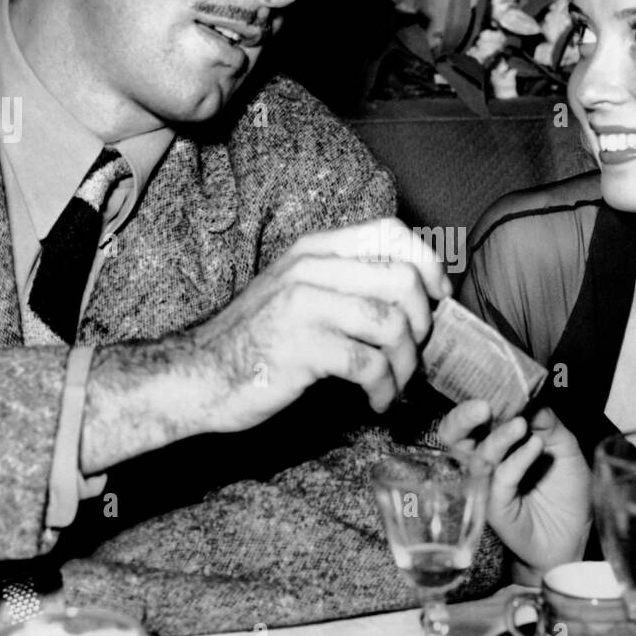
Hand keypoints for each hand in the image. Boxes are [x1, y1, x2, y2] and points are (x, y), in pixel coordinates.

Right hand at [181, 219, 451, 433]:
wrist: (197, 375)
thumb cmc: (255, 341)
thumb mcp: (297, 292)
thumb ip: (344, 282)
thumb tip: (415, 294)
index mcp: (315, 250)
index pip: (390, 233)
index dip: (428, 264)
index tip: (438, 299)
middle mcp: (311, 268)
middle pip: (403, 280)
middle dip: (424, 323)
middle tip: (414, 351)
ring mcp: (305, 305)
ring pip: (392, 323)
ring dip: (406, 364)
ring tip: (395, 384)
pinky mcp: (302, 347)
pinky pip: (369, 363)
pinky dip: (384, 388)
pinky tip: (377, 402)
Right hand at [438, 400, 591, 579]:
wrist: (576, 535)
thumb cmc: (565, 491)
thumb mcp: (563, 446)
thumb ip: (547, 423)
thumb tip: (533, 399)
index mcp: (496, 443)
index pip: (474, 418)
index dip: (477, 399)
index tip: (493, 382)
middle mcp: (485, 462)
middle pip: (455, 437)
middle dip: (462, 418)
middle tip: (483, 406)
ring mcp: (488, 485)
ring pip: (477, 457)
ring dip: (498, 437)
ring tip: (520, 425)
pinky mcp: (496, 507)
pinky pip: (501, 479)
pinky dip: (517, 460)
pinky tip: (535, 448)